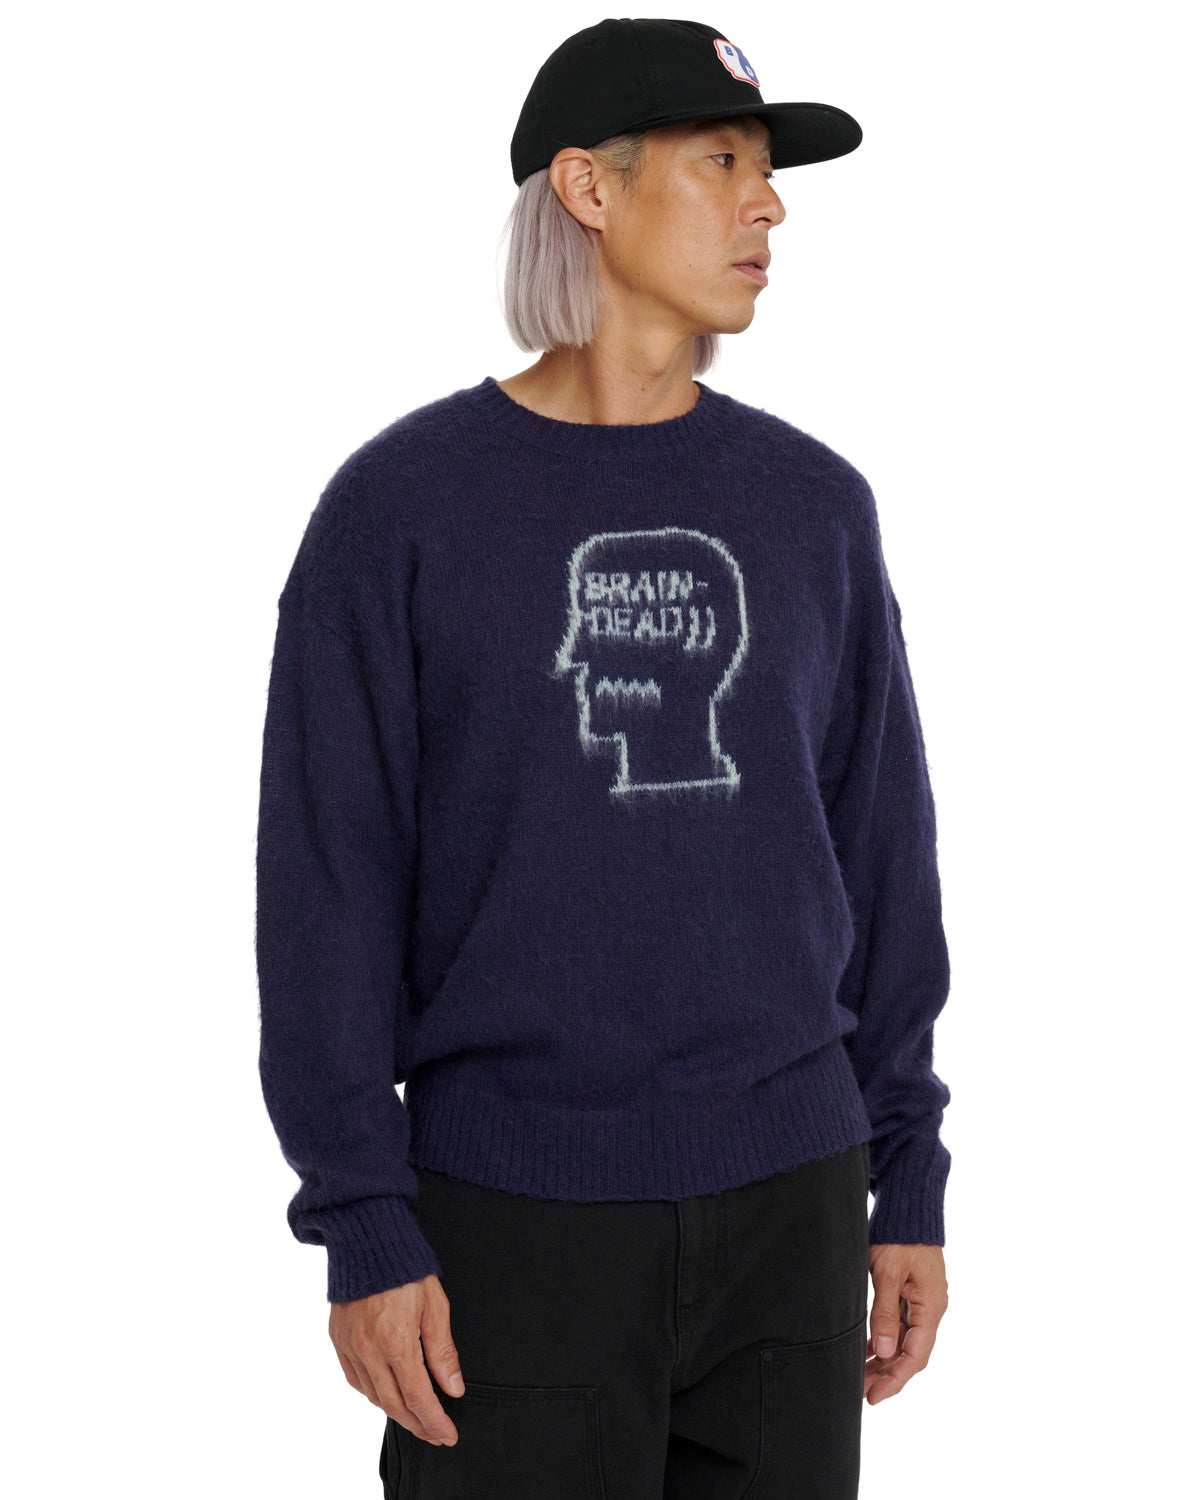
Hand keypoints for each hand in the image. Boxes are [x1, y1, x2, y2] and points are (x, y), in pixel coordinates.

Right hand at [329, 1274, 465, 1445]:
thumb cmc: (407, 1268)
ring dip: (395, 1412)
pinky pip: (355, 1379)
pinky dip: (372, 1393)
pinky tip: (387, 1394)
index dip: (434, 1421)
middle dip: (417, 1425)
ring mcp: (349, 1345)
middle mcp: (368, 1349)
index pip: (417, 1397)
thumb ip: (443, 1351)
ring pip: (372, 1395)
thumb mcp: (436, 1306)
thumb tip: (453, 1388)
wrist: (369, 1239)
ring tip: (416, 1418)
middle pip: (393, 1404)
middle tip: (435, 1435)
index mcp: (396, 1341)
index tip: (448, 1434)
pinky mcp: (337, 1339)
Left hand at [864, 1244, 947, 1404]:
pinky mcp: (910, 1292)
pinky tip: (867, 1350)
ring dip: (883, 1358)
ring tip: (859, 1376)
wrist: (907, 1206)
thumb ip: (885, 1312)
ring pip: (903, 1340)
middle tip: (860, 1392)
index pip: (916, 1354)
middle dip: (886, 1373)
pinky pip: (899, 1324)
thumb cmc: (898, 1235)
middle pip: (910, 1352)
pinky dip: (884, 1339)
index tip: (875, 1396)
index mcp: (931, 1306)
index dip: (895, 1378)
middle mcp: (930, 1307)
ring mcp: (921, 1300)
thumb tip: (886, 1352)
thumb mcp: (888, 1273)